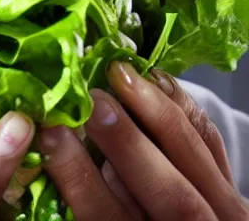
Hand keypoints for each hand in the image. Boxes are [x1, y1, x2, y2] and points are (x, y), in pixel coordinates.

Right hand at [40, 62, 248, 219]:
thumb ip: (87, 194)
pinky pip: (211, 138)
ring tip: (122, 75)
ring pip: (196, 159)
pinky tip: (155, 78)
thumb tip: (51, 142)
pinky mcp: (233, 186)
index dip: (78, 175)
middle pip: (169, 193)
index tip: (51, 132)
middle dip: (128, 141)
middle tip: (94, 100)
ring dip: (156, 110)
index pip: (108, 217)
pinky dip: (183, 103)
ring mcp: (225, 212)